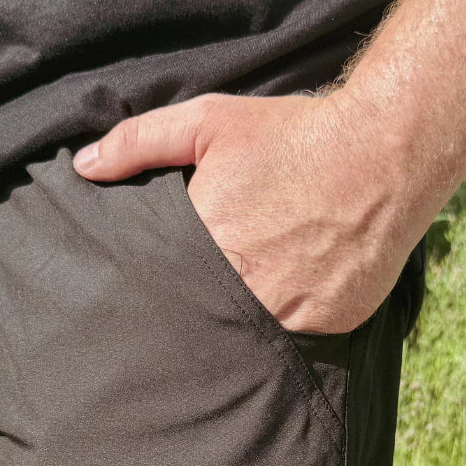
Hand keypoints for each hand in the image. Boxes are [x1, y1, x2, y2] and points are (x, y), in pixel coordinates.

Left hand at [73, 91, 417, 334]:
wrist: (383, 151)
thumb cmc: (293, 137)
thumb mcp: (209, 122)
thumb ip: (140, 143)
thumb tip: (83, 166)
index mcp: (208, 248)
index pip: (166, 293)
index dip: (163, 294)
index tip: (160, 293)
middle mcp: (246, 290)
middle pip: (205, 323)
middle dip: (199, 317)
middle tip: (208, 303)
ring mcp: (291, 314)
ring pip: (249, 340)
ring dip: (241, 332)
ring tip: (247, 311)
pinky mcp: (329, 326)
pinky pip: (297, 342)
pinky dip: (290, 331)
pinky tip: (291, 308)